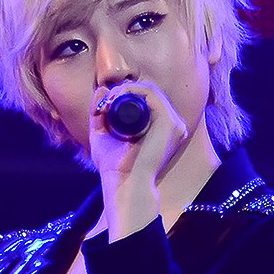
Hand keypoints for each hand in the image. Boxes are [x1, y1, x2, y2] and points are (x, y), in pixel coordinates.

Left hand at [89, 82, 189, 238]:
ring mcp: (174, 124)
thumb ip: (99, 114)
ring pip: (149, 90)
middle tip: (104, 102)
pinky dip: (132, 90)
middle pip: (148, 94)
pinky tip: (117, 97)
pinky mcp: (171, 123)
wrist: (124, 184)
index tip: (103, 105)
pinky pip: (151, 94)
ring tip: (108, 101)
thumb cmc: (115, 167)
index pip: (146, 101)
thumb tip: (101, 89)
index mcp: (161, 130)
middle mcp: (171, 126)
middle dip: (123, 90)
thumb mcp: (102, 135)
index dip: (124, 95)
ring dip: (126, 89)